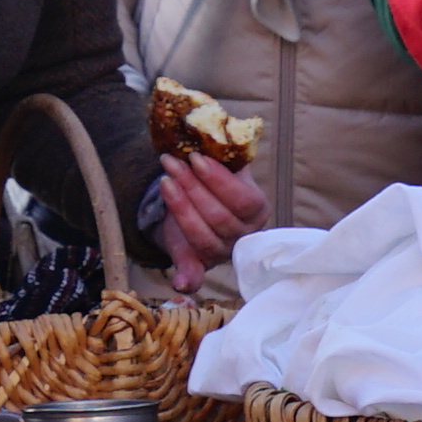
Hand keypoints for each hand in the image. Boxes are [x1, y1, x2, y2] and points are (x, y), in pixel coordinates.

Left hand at [155, 150, 268, 290]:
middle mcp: (243, 235)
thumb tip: (222, 139)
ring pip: (201, 236)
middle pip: (218, 217)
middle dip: (192, 187)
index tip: (196, 158)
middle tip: (172, 162)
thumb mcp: (224, 168)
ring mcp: (222, 253)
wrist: (198, 204)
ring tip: (165, 180)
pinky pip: (196, 277)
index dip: (218, 180)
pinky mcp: (200, 266)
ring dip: (180, 207)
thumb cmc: (213, 183)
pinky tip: (179, 282)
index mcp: (257, 210)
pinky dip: (188, 280)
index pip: (242, 199)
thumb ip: (226, 158)